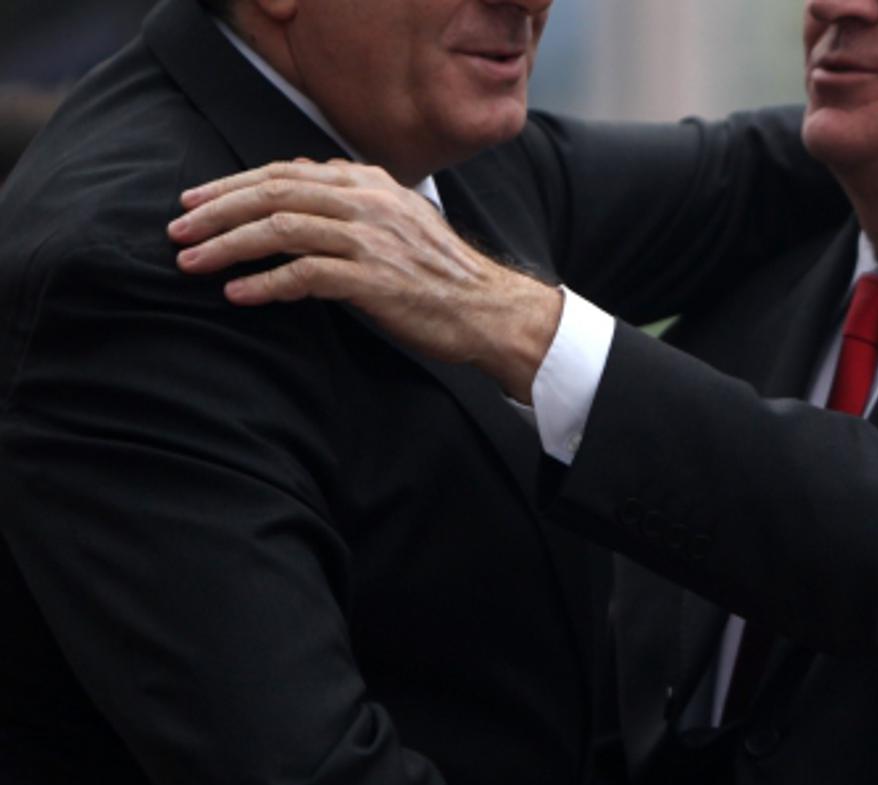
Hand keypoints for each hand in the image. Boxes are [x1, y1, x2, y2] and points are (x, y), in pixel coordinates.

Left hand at [168, 160, 562, 402]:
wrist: (489, 310)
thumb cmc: (441, 275)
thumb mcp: (400, 222)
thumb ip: (354, 205)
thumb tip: (302, 195)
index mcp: (370, 184)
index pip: (287, 172)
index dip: (234, 183)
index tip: (196, 199)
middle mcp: (367, 202)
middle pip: (274, 193)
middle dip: (216, 209)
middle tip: (177, 228)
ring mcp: (371, 240)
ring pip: (281, 229)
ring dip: (227, 244)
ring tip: (190, 261)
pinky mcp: (373, 281)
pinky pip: (304, 275)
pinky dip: (264, 284)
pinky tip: (236, 293)